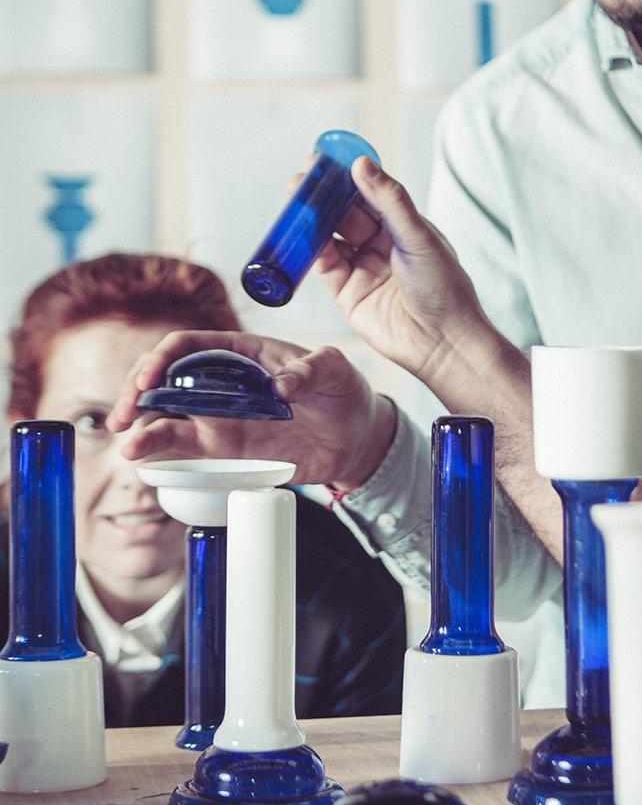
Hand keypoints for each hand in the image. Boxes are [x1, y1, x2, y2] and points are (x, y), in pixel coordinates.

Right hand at [107, 331, 395, 491]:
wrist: (357, 439)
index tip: (149, 379)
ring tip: (128, 445)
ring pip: (166, 418)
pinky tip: (142, 458)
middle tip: (122, 416)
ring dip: (141, 429)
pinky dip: (159, 452)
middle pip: (163, 380)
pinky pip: (184, 449)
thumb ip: (311, 370)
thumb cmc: (344, 393)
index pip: (188, 346)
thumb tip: (281, 386)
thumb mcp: (336, 370)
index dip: (161, 358)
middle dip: (135, 394)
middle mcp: (221, 383)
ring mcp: (219, 417)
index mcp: (242, 352)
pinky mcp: (225, 450)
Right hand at [314, 156, 508, 403]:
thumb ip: (388, 200)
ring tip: (294, 200)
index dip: (347, 177)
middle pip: (345, 214)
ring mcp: (363, 269)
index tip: (325, 159)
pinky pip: (324, 266)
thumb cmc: (443, 288)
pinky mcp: (347, 294)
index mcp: (404, 228)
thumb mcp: (418, 236)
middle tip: (300, 177)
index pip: (370, 195)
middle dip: (322, 196)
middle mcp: (382, 246)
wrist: (441, 342)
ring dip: (312, 220)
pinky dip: (311, 249)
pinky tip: (303, 232)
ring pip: (330, 238)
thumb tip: (362, 164)